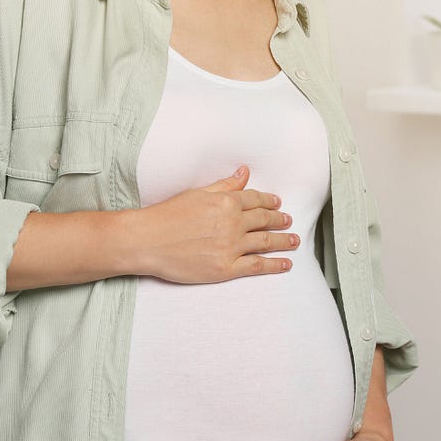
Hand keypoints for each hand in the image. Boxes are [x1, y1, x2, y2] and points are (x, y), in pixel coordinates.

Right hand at [132, 165, 296, 282]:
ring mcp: (231, 246)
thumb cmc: (166, 215)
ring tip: (294, 240)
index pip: (256, 200)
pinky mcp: (225, 268)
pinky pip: (257, 265)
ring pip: (266, 242)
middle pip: (264, 220)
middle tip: (289, 221)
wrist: (146, 241)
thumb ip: (224, 185)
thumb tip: (244, 172)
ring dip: (284, 241)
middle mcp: (233, 223)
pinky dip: (275, 265)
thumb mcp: (197, 193)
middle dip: (279, 220)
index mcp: (226, 202)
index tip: (278, 204)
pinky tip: (286, 264)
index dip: (270, 202)